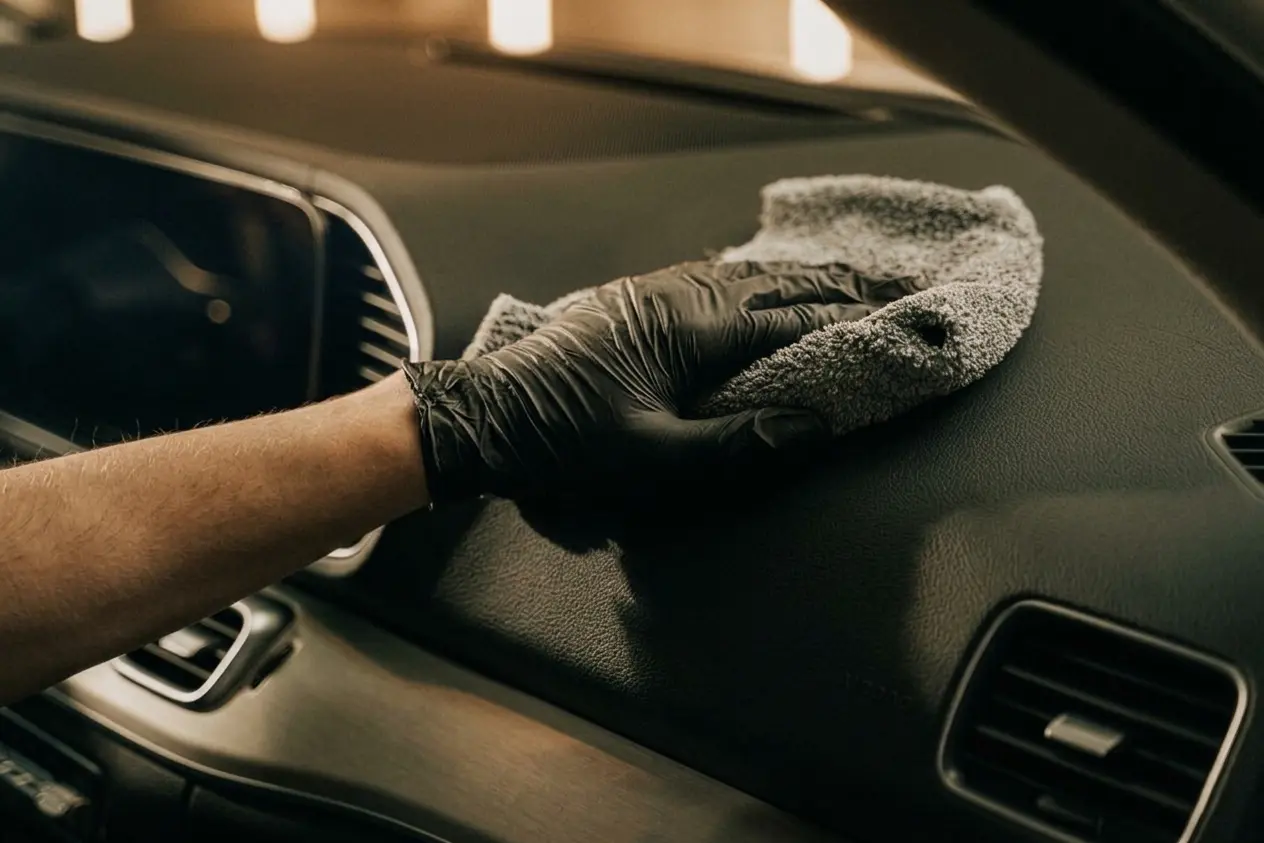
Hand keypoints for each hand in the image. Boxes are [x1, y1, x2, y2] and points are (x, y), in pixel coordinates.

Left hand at [403, 261, 862, 501]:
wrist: (486, 415)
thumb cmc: (564, 442)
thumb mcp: (651, 459)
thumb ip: (735, 443)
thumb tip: (810, 426)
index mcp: (687, 330)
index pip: (785, 318)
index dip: (844, 316)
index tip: (894, 312)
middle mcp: (673, 298)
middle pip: (769, 284)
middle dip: (832, 286)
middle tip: (887, 285)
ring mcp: (648, 293)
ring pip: (739, 276)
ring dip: (792, 279)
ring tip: (838, 282)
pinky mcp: (628, 301)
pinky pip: (705, 278)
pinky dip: (748, 280)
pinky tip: (756, 285)